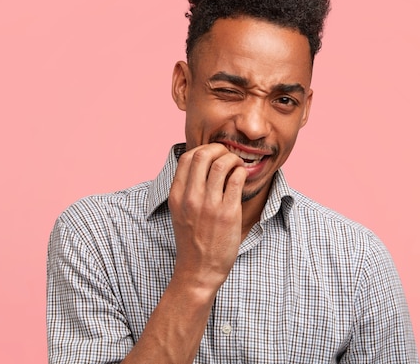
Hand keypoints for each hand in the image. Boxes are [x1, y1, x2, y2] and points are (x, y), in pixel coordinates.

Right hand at [168, 143, 247, 292]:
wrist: (199, 271)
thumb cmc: (192, 241)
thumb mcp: (180, 212)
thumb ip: (186, 190)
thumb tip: (200, 166)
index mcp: (177, 196)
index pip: (186, 157)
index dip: (203, 149)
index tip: (214, 155)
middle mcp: (191, 198)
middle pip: (203, 155)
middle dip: (219, 148)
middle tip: (228, 156)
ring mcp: (209, 205)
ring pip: (221, 164)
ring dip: (233, 159)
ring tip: (237, 166)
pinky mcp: (228, 213)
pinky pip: (236, 180)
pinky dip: (241, 172)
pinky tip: (242, 178)